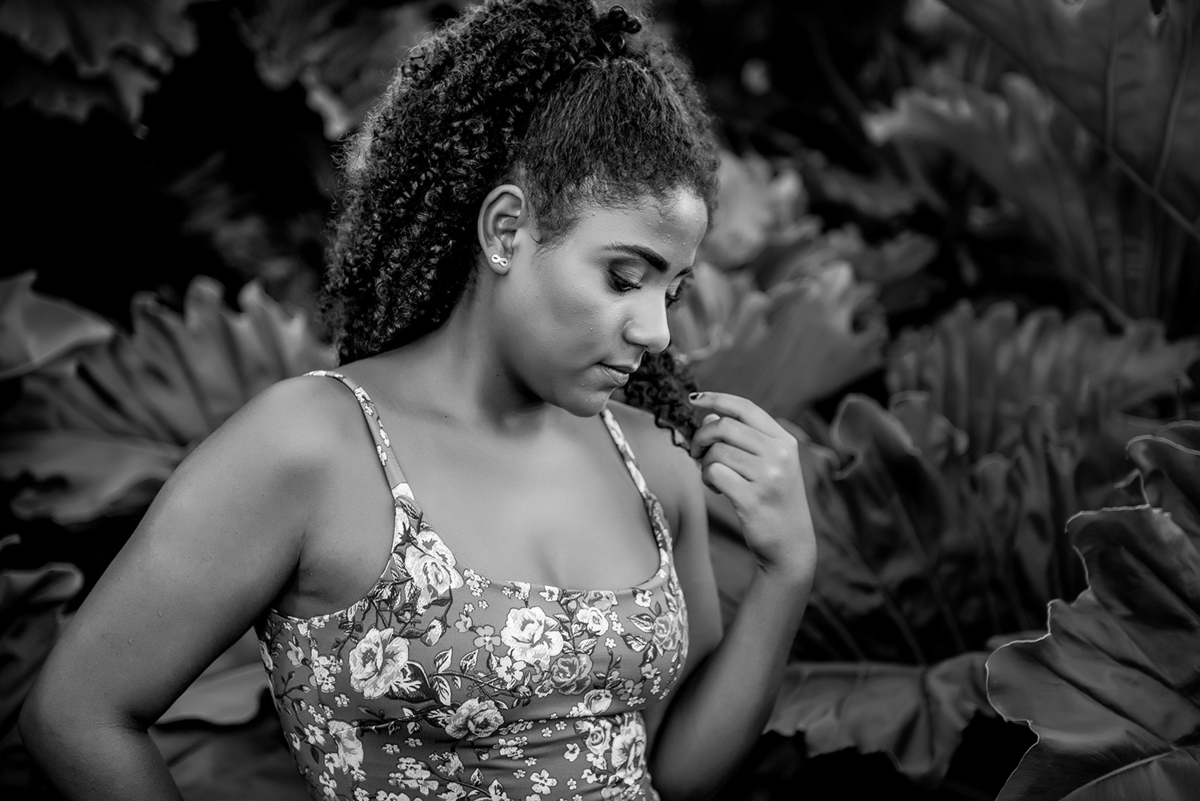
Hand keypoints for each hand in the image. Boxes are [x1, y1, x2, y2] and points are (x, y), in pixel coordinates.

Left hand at [689, 391, 815, 581]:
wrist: (790, 545)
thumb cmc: (773, 501)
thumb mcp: (769, 465)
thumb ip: (743, 439)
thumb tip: (708, 417)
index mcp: (784, 441)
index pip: (745, 407)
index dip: (716, 399)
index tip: (694, 399)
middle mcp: (779, 454)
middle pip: (724, 426)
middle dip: (701, 436)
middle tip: (696, 452)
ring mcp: (768, 476)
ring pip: (716, 452)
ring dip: (705, 464)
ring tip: (714, 478)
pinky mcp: (752, 498)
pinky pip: (715, 473)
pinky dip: (708, 479)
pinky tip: (718, 489)